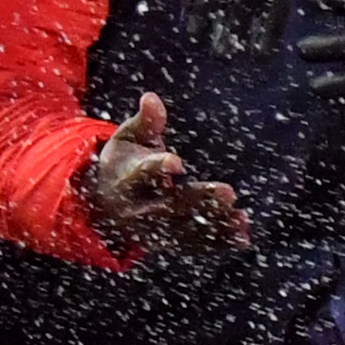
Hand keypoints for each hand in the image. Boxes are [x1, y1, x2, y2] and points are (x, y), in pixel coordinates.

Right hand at [80, 91, 252, 259]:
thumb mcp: (128, 139)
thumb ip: (145, 123)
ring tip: (241, 219)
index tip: (177, 162)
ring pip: (184, 231)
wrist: (102, 205)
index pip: (142, 173)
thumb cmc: (123, 163)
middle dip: (199, 200)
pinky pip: (192, 246)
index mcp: (125, 180)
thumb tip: (151, 98)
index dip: (158, 167)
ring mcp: (149, 232)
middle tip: (229, 193)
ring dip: (214, 227)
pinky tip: (242, 238)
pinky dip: (217, 244)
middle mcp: (136, 210)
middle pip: (169, 206)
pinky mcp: (163, 245)